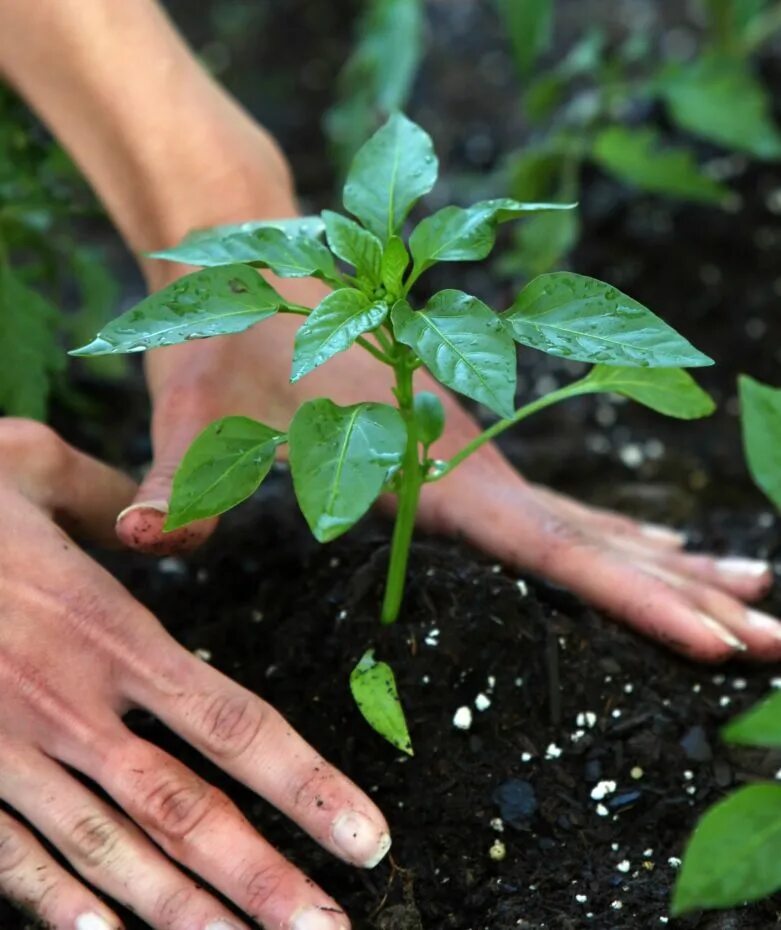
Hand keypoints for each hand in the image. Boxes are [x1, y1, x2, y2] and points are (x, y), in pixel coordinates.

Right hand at [0, 418, 388, 929]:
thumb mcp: (31, 467)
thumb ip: (108, 496)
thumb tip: (155, 516)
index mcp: (109, 630)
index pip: (233, 722)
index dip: (307, 784)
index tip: (365, 834)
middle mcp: (70, 703)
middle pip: (186, 808)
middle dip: (262, 876)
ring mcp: (6, 748)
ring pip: (109, 850)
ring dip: (183, 912)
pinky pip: (9, 857)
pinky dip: (59, 907)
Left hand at [117, 274, 778, 664]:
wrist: (259, 261)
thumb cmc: (232, 338)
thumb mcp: (201, 417)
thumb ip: (180, 488)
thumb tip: (144, 546)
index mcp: (433, 466)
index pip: (556, 548)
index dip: (638, 598)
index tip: (720, 639)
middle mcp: (474, 459)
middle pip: (601, 538)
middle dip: (690, 594)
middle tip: (777, 638)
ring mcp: (477, 449)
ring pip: (594, 518)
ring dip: (673, 563)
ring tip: (753, 594)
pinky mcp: (465, 445)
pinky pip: (562, 503)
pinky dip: (620, 533)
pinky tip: (659, 547)